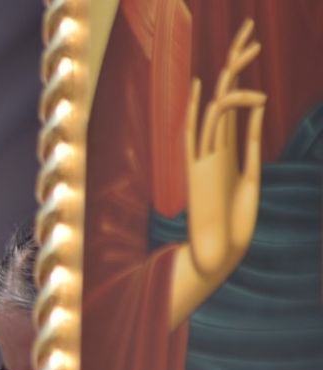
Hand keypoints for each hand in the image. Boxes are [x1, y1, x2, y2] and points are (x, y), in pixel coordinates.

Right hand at [171, 19, 265, 327]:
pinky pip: (204, 132)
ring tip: (253, 46)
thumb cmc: (233, 224)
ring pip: (217, 105)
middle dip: (236, 60)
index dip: (235, 73)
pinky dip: (213, 108)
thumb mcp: (250, 177)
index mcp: (223, 150)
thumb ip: (250, 144)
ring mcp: (203, 157)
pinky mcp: (199, 169)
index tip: (247, 46)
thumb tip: (257, 112)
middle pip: (223, 92)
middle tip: (250, 29)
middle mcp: (211, 147)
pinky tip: (217, 85)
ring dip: (236, 75)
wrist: (218, 252)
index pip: (227, 101)